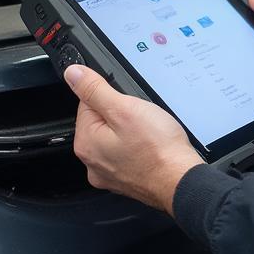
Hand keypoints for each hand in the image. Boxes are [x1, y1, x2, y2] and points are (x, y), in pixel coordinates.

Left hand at [64, 64, 203, 213]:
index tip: (128, 103)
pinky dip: (138, 148)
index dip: (110, 97)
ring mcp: (109, 173)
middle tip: (142, 118)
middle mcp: (92, 162)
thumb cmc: (157, 149)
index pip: (87, 104)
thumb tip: (73, 74)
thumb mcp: (124, 108)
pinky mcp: (126, 179)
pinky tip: (151, 147)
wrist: (180, 180)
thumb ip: (96, 89)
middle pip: (102, 121)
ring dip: (131, 131)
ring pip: (116, 137)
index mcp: (86, 142)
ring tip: (149, 133)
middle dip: (122, 114)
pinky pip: (127, 154)